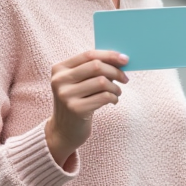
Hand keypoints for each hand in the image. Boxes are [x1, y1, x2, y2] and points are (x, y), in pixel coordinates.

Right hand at [45, 49, 128, 165]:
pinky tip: (113, 101)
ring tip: (117, 92)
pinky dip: (113, 98)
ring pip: (102, 82)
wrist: (64, 131)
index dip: (109, 55)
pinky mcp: (75, 109)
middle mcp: (60, 80)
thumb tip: (120, 60)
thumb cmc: (77, 101)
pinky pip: (104, 97)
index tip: (125, 59)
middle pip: (96, 66)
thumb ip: (93, 70)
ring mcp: (66, 95)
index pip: (88, 55)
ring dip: (115, 87)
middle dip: (115, 71)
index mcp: (59, 69)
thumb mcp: (78, 83)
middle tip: (125, 78)